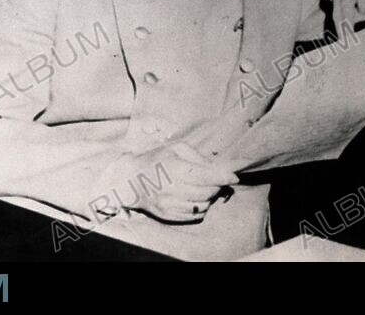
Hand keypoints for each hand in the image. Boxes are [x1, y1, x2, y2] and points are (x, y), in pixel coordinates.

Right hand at [115, 142, 237, 223]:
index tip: (234, 177)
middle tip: (216, 179)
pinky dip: (201, 206)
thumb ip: (199, 157)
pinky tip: (195, 197)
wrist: (130, 180)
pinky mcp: (168, 216)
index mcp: (175, 168)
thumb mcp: (177, 148)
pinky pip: (195, 215)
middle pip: (207, 192)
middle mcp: (172, 189)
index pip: (205, 176)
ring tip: (204, 187)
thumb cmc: (156, 159)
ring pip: (203, 205)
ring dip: (209, 196)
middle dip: (217, 185)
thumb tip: (219, 168)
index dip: (223, 177)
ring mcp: (169, 205)